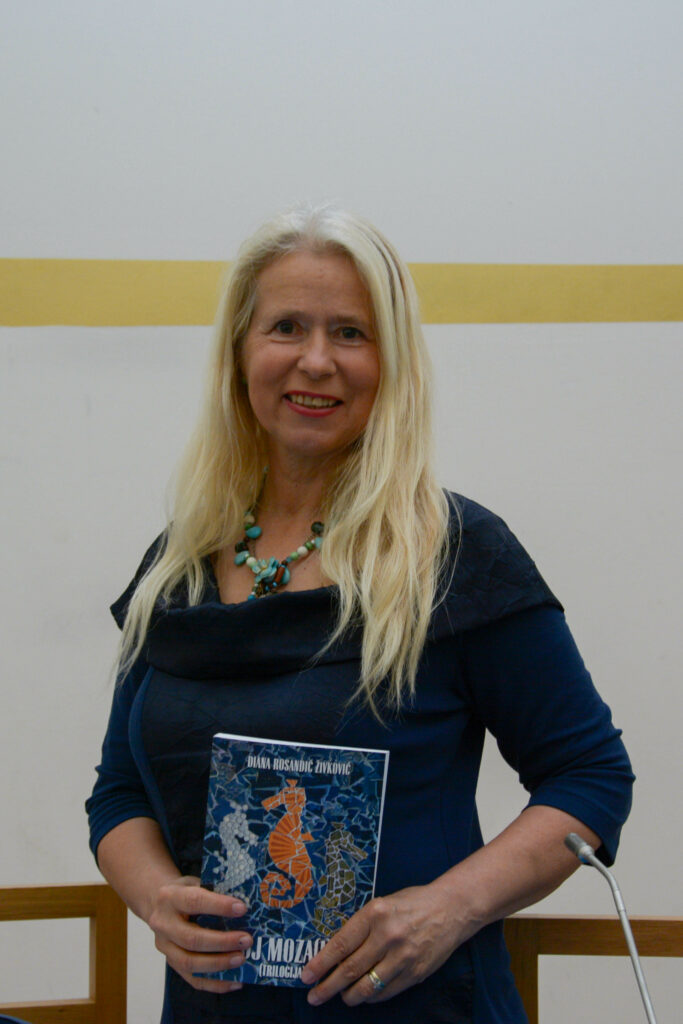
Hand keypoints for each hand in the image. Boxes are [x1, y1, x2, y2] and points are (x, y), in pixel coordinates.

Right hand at [147, 876, 251, 993]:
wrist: (156, 903)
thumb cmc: (184, 892)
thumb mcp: (194, 882)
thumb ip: (214, 891)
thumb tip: (246, 905)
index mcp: (170, 898)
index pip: (194, 902)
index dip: (219, 906)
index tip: (242, 908)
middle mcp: (163, 924)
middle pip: (192, 939)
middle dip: (222, 942)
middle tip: (246, 940)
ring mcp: (165, 947)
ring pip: (189, 963)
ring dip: (219, 964)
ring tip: (241, 959)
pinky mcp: (171, 963)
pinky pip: (192, 979)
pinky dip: (215, 984)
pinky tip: (235, 981)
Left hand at [300, 882, 469, 1005]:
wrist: (451, 909)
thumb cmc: (412, 903)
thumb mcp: (382, 905)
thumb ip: (361, 927)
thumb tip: (335, 952)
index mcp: (376, 913)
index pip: (341, 944)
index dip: (321, 963)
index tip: (306, 975)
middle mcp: (388, 935)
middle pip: (350, 969)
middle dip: (328, 986)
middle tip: (314, 996)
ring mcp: (403, 957)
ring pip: (367, 986)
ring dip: (349, 996)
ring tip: (340, 996)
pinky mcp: (416, 973)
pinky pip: (386, 992)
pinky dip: (371, 996)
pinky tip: (364, 994)